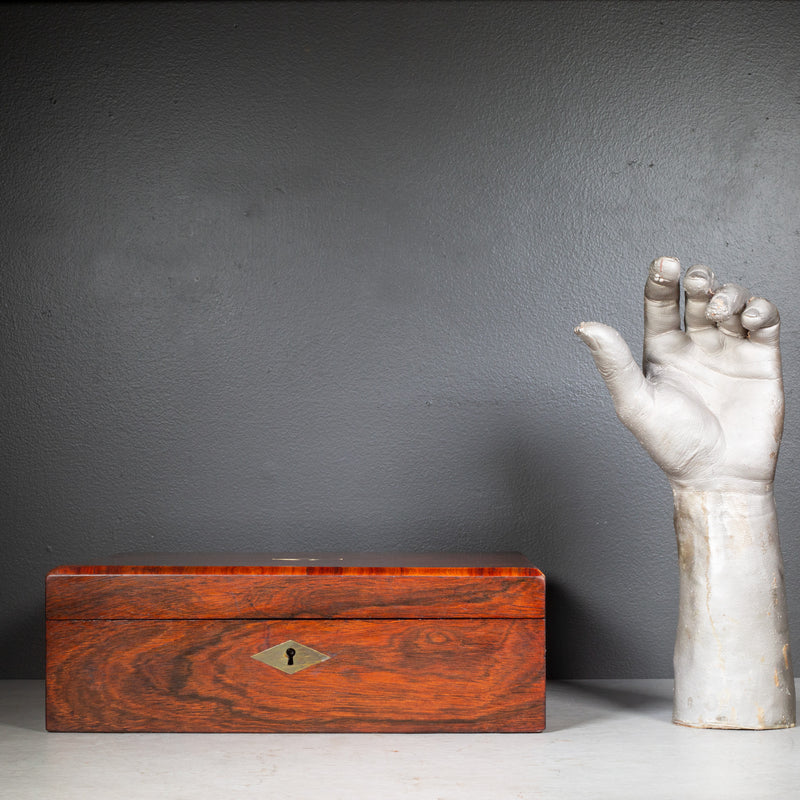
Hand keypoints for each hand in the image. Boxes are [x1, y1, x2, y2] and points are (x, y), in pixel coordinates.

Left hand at [575, 257, 782, 491]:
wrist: (718, 475)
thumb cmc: (673, 445)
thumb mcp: (634, 401)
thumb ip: (612, 361)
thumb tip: (584, 327)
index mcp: (661, 351)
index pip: (660, 305)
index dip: (661, 281)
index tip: (665, 264)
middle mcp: (694, 346)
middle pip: (697, 295)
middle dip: (698, 280)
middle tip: (696, 283)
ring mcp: (728, 351)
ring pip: (732, 301)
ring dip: (728, 293)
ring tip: (720, 311)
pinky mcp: (761, 360)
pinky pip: (765, 322)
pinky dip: (760, 310)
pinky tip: (748, 319)